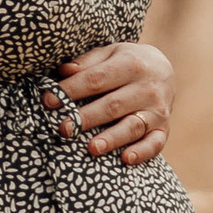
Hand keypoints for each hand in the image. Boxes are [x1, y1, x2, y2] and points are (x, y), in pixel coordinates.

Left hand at [45, 41, 172, 163]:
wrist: (164, 68)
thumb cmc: (127, 61)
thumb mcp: (110, 53)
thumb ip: (88, 62)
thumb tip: (64, 71)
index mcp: (131, 64)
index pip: (96, 79)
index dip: (71, 90)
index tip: (49, 101)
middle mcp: (147, 87)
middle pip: (112, 105)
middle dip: (86, 118)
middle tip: (64, 129)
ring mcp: (157, 109)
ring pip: (132, 126)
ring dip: (112, 138)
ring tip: (91, 148)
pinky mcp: (164, 128)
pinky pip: (156, 143)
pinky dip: (142, 152)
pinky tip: (125, 159)